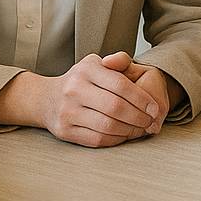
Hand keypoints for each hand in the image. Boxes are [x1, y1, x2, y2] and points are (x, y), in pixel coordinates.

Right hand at [37, 52, 162, 147]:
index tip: (154, 108)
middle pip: (115, 107)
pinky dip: (116, 139)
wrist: (46, 98)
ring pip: (107, 126)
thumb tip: (130, 63)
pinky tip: (124, 135)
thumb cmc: (80, 80)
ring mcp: (68, 112)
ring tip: (140, 129)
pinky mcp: (65, 131)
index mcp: (86, 70)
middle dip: (139, 117)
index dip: (141, 98)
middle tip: (150, 121)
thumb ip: (118, 61)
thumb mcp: (96, 63)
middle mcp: (74, 89)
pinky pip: (97, 139)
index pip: (120, 84)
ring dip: (129, 130)